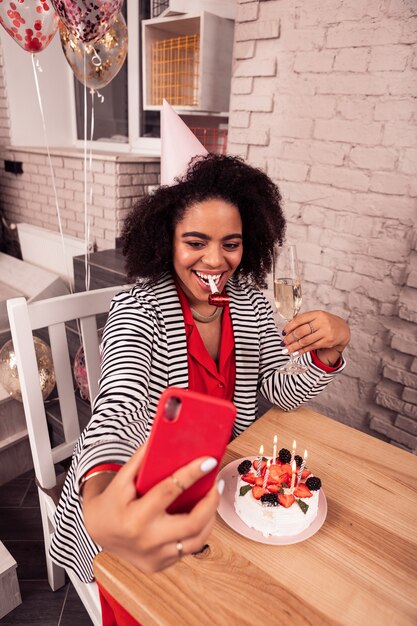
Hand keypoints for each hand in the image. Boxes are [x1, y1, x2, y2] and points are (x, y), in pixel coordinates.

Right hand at [82, 446, 222, 572]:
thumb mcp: (122, 478)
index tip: (208, 462)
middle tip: (216, 484)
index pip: (170, 491)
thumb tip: (163, 437)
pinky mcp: (159, 565)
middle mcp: (146, 541)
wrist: (98, 530)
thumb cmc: (112, 501)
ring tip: (212, 499)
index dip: (192, 474)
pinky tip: (201, 515)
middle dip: (211, 502)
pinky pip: (188, 549)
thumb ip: (142, 459)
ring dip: (210, 518)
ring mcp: (154, 557)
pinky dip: (198, 531)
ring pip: (196, 541)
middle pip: (192, 524)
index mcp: (135, 517)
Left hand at [281, 310, 349, 362]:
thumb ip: (304, 321)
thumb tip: (287, 330)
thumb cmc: (325, 322)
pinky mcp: (327, 342)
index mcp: (317, 314)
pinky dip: (302, 350)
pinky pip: (311, 347)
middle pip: (301, 331)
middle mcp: (322, 322)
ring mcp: (325, 332)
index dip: (289, 327)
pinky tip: (296, 352)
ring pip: (305, 341)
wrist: (342, 329)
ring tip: (286, 350)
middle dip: (290, 338)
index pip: (299, 320)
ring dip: (294, 346)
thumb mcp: (316, 317)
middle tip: (283, 343)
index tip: (283, 332)